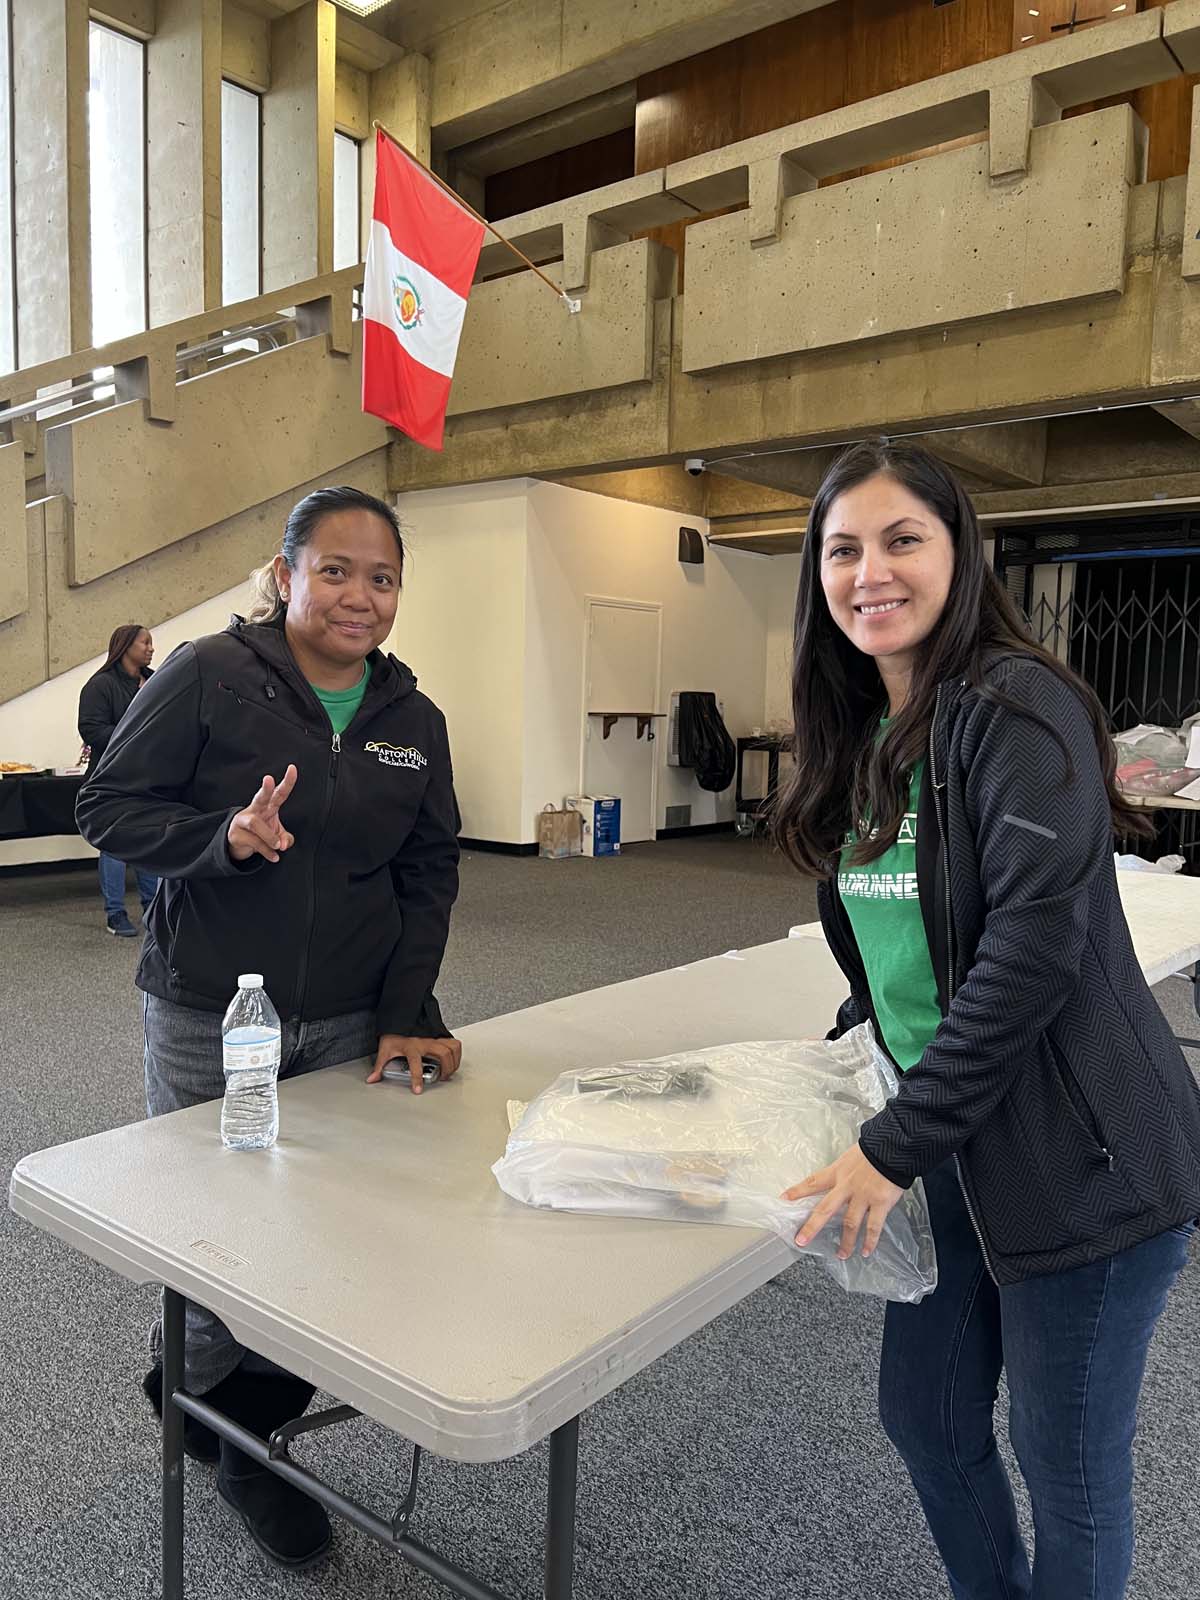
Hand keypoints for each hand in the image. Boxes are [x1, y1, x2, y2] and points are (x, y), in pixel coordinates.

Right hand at [227, 765, 296, 863]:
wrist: (238, 843)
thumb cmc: (261, 832)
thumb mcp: (277, 835)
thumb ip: (285, 839)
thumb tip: (284, 844)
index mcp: (268, 806)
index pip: (279, 793)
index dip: (287, 782)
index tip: (293, 768)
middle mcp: (255, 810)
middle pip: (260, 797)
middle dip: (265, 788)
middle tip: (268, 779)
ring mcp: (243, 821)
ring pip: (256, 824)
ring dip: (269, 836)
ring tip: (278, 846)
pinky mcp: (236, 834)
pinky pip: (254, 842)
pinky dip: (267, 852)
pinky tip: (274, 857)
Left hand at [367, 1034, 462, 1092]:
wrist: (399, 1019)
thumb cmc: (394, 1034)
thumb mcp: (385, 1050)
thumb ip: (380, 1066)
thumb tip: (372, 1079)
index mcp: (410, 1046)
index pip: (415, 1063)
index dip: (417, 1078)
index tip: (418, 1089)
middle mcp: (425, 1041)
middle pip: (443, 1055)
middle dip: (445, 1069)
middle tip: (441, 1078)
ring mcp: (434, 1037)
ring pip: (451, 1048)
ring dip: (453, 1062)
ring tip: (448, 1071)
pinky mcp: (440, 1035)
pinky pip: (454, 1043)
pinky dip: (457, 1053)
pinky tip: (452, 1060)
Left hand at [782, 1144, 903, 1258]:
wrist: (893, 1146)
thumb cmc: (874, 1149)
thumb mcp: (850, 1157)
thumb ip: (844, 1172)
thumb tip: (839, 1182)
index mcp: (838, 1172)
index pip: (813, 1182)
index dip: (797, 1191)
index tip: (784, 1199)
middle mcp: (847, 1186)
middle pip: (825, 1209)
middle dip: (812, 1226)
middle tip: (801, 1240)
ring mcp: (863, 1196)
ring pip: (850, 1223)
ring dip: (845, 1242)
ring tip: (841, 1255)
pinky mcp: (880, 1203)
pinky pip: (873, 1226)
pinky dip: (870, 1241)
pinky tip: (866, 1251)